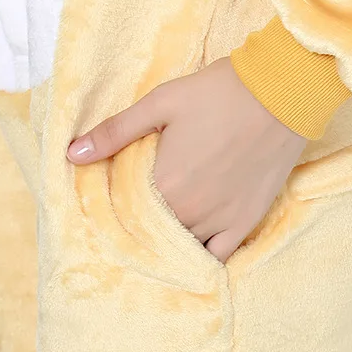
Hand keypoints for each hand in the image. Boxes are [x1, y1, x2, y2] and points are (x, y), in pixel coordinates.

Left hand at [66, 57, 306, 261]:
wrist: (280, 93)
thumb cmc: (216, 93)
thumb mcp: (159, 104)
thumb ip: (114, 132)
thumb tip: (71, 154)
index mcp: (163, 185)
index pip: (126, 215)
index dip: (117, 212)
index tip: (113, 207)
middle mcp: (190, 212)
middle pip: (152, 235)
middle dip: (141, 229)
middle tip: (135, 221)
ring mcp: (220, 220)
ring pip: (183, 248)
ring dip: (168, 244)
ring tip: (159, 236)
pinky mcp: (246, 221)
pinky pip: (219, 256)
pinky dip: (202, 258)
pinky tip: (192, 252)